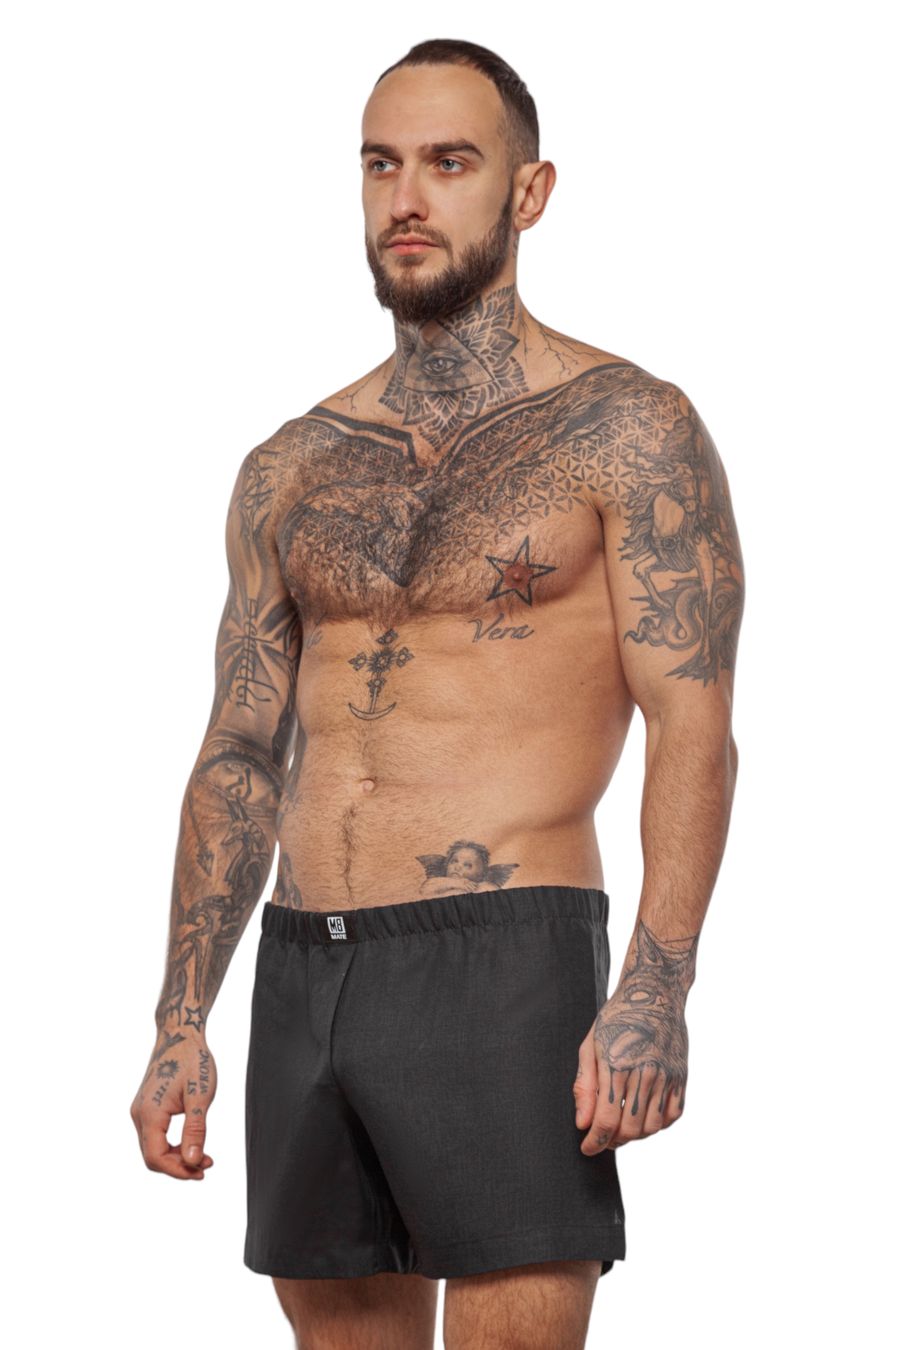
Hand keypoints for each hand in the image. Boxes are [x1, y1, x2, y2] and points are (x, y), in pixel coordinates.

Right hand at [130, 1031, 216, 1179]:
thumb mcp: (200, 1096)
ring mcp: (140, 1110)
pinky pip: (154, 1135)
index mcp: (150, 1113)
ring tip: (204, 1156)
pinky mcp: (146, 1107)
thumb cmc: (193, 1061)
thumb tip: (193, 1162)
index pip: (156, 1157)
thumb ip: (196, 1130)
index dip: (178, 1171)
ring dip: (176, 1157)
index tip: (201, 1172)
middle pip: (152, 1156)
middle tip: (206, 1166)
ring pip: (152, 1147)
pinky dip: (171, 1144)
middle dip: (178, 1166)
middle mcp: (139, 1114)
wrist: (179, 1034)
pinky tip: (191, 1143)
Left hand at [573, 988, 687, 1154]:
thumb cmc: (616, 1019)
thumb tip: (582, 1123)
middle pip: (629, 1130)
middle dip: (612, 1141)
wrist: (655, 993)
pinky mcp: (681, 1077)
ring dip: (634, 1136)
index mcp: (617, 1066)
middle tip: (602, 1138)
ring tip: (620, 1128)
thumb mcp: (590, 1046)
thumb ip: (585, 1087)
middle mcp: (645, 1074)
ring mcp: (666, 1077)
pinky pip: (671, 1116)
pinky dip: (657, 1125)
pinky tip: (643, 1116)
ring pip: (651, 1128)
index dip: (595, 1142)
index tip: (587, 1149)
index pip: (606, 1121)